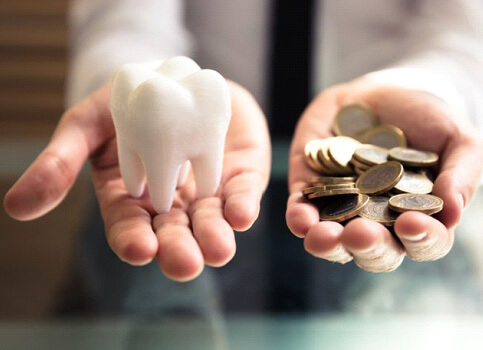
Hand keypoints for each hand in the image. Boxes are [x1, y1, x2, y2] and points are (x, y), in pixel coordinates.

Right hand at [4, 81, 269, 281]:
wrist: (173, 76)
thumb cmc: (125, 103)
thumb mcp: (86, 125)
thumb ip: (60, 162)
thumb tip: (16, 206)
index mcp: (131, 199)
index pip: (129, 228)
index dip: (132, 240)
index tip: (138, 249)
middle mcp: (171, 204)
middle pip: (173, 235)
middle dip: (178, 251)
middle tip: (184, 264)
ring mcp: (206, 192)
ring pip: (210, 223)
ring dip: (215, 237)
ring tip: (218, 249)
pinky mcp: (237, 176)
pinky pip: (241, 195)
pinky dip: (242, 206)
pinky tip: (242, 215)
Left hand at [286, 81, 482, 271]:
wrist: (384, 92)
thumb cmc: (428, 119)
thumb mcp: (456, 139)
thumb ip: (461, 174)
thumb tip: (452, 213)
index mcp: (418, 218)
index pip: (423, 243)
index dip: (421, 240)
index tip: (412, 223)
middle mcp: (378, 223)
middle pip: (374, 251)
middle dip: (367, 247)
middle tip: (361, 234)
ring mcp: (342, 209)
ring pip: (333, 242)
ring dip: (327, 244)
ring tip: (323, 236)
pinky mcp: (311, 191)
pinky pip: (301, 213)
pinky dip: (299, 218)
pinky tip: (299, 218)